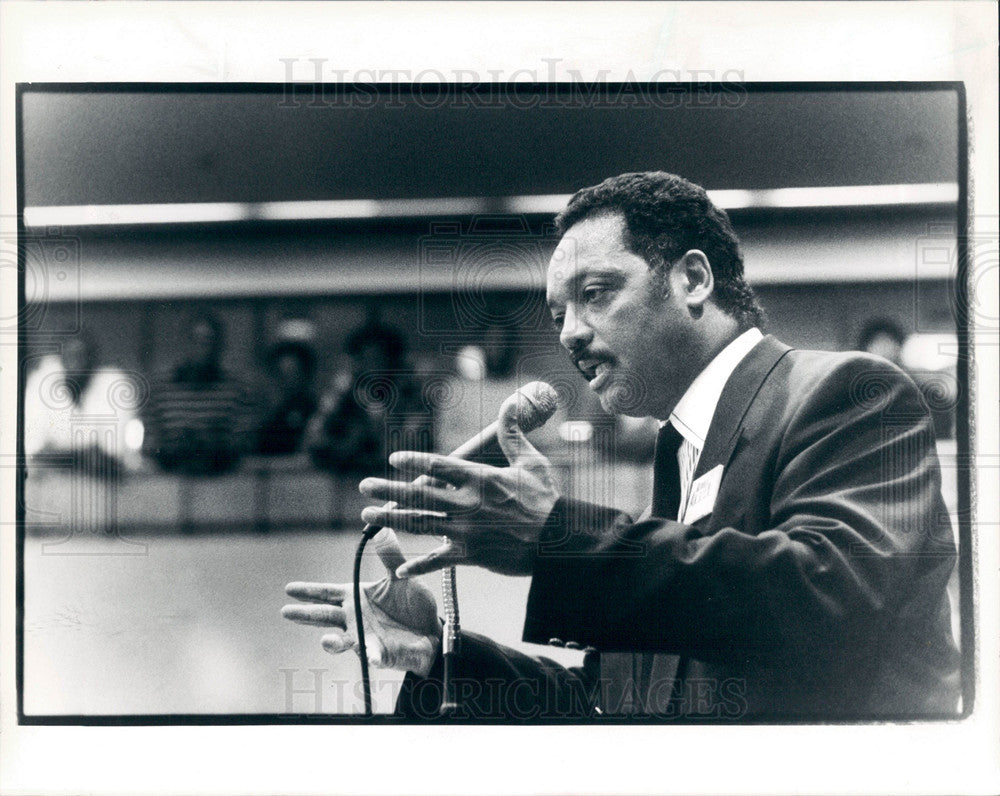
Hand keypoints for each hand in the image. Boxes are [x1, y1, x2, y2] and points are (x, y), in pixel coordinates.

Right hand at [281, 528, 440, 675]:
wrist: (432, 631)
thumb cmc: (413, 604)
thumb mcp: (400, 576)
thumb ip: (390, 554)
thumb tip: (381, 527)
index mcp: (356, 597)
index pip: (327, 593)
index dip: (309, 591)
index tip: (289, 588)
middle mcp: (354, 618)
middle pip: (325, 616)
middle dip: (305, 615)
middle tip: (286, 612)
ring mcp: (364, 638)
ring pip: (341, 642)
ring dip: (332, 643)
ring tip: (327, 641)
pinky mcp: (379, 654)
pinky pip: (373, 655)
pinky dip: (371, 656)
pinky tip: (372, 656)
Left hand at [358, 392, 560, 577]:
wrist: (558, 542)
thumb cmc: (546, 500)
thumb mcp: (530, 462)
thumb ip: (512, 434)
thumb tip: (511, 404)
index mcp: (478, 479)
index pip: (437, 465)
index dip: (412, 461)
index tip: (394, 459)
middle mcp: (465, 504)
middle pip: (417, 494)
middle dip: (387, 490)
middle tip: (365, 487)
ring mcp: (464, 532)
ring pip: (418, 524)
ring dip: (390, 519)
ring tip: (368, 516)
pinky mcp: (469, 556)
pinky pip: (436, 561)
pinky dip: (417, 566)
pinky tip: (399, 569)